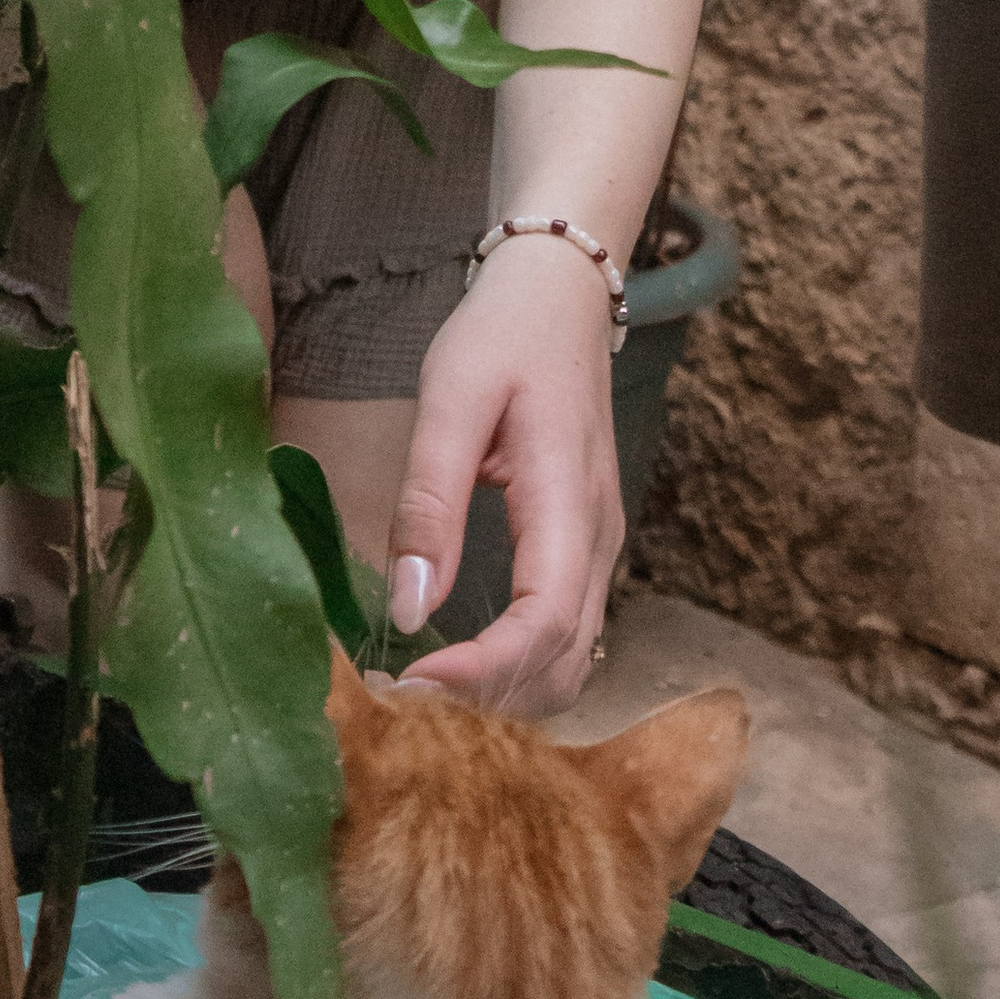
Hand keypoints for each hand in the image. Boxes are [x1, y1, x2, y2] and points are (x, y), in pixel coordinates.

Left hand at [389, 235, 623, 717]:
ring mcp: (598, 548)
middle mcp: (598, 538)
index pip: (545, 622)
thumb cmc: (502, 337)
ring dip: (504, 693)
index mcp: (569, 500)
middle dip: (488, 698)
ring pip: (571, 661)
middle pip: (564, 661)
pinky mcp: (582, 550)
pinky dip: (516, 669)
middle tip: (401, 701)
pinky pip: (563, 637)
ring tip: (421, 690)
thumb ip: (429, 501)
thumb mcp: (450, 399)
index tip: (411, 684)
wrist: (560, 296)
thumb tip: (407, 608)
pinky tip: (456, 665)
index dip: (483, 670)